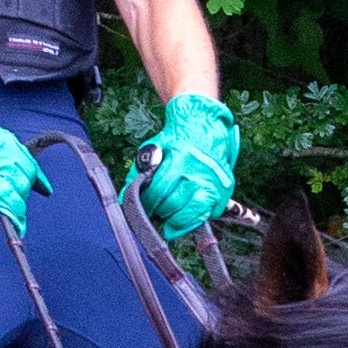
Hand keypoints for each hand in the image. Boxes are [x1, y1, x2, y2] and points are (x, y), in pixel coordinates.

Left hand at [131, 89, 238, 238]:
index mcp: (180, 159)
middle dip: (160, 210)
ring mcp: (213, 184)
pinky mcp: (223, 193)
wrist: (207, 127)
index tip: (145, 207)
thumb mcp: (154, 147)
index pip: (158, 191)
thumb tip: (125, 197)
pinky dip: (192, 220)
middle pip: (172, 205)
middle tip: (157, 208)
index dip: (147, 203)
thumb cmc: (177, 139)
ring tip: (170, 213)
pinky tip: (184, 214)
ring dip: (175, 219)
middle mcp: (198, 172)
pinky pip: (204, 216)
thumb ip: (139, 170)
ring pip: (189, 216)